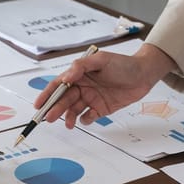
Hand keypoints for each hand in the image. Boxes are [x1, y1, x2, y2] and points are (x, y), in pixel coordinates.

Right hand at [35, 43, 177, 127]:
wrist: (145, 74)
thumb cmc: (123, 64)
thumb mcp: (101, 60)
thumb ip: (81, 67)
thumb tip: (66, 78)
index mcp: (79, 74)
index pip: (58, 85)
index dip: (46, 95)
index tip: (38, 105)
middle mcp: (82, 87)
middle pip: (64, 100)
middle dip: (55, 109)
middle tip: (49, 118)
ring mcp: (91, 98)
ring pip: (74, 110)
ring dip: (68, 117)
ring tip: (68, 123)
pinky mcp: (101, 108)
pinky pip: (88, 116)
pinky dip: (85, 120)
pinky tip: (87, 118)